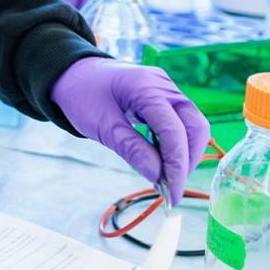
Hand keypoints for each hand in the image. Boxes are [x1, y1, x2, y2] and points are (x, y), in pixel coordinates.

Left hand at [50, 57, 209, 195]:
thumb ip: (131, 149)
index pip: (174, 130)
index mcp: (146, 87)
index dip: (177, 166)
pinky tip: (160, 161)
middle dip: (188, 160)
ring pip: (192, 126)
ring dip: (184, 154)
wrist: (73, 74)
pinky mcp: (165, 98)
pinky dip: (175, 145)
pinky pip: (180, 123)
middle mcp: (164, 86)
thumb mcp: (102, 126)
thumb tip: (159, 177)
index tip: (172, 195)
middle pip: (195, 127)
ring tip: (165, 178)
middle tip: (171, 188)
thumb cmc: (83, 95)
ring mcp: (167, 90)